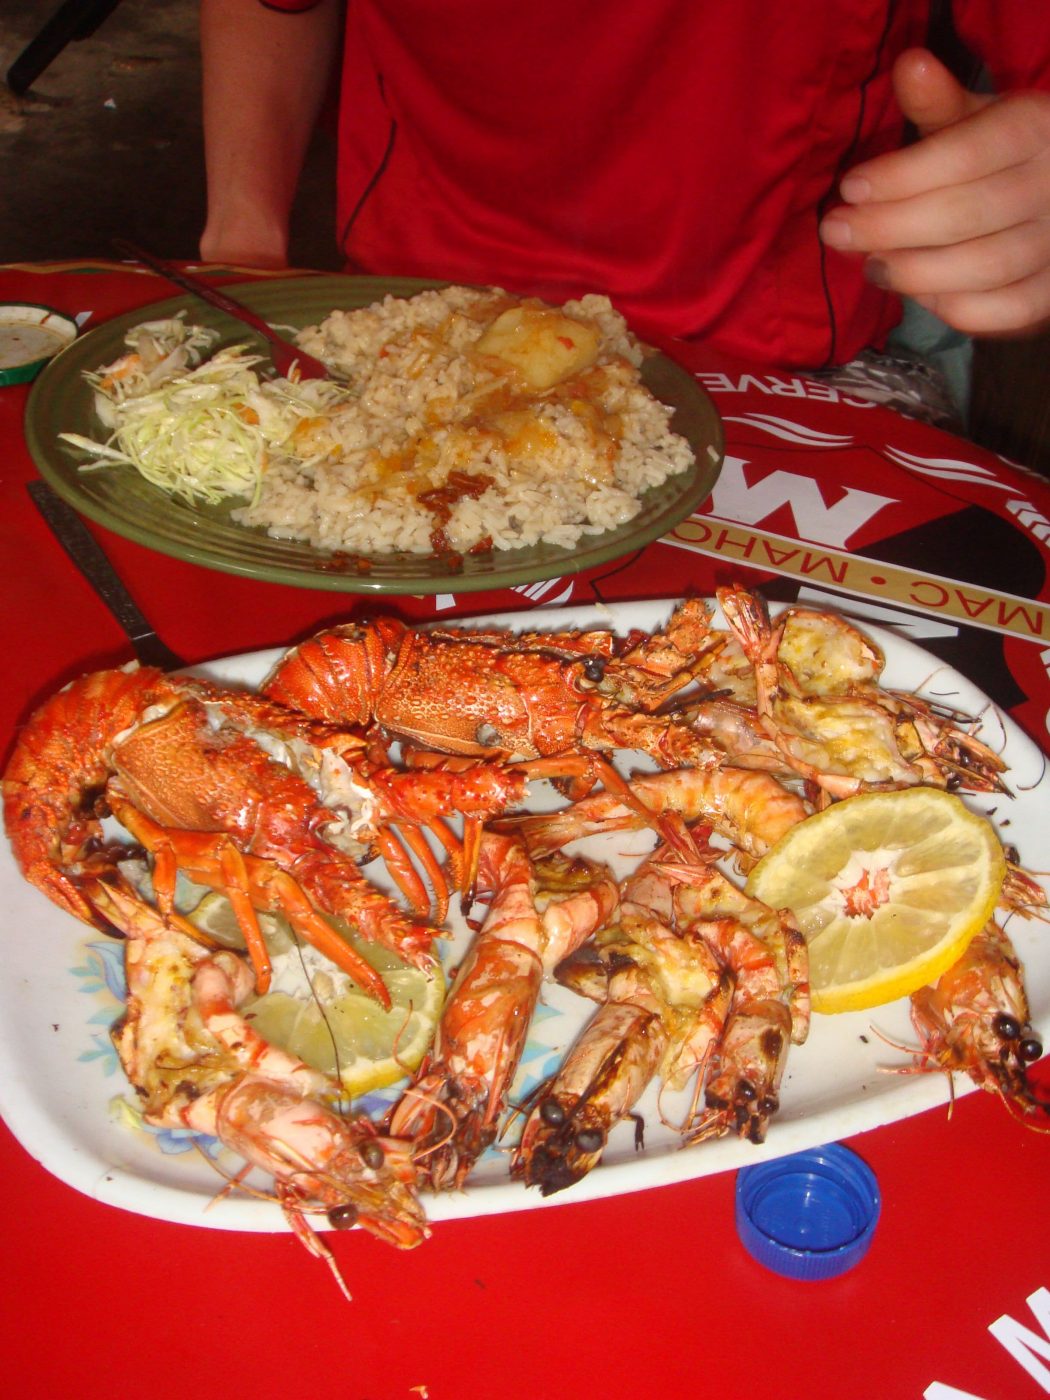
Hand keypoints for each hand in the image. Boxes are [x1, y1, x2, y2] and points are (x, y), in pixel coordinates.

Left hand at [818, 48, 1049, 336]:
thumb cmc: (998, 157)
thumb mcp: (974, 121)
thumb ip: (939, 104)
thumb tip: (909, 66)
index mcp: (1033, 130)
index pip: (967, 154)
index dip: (903, 176)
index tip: (849, 187)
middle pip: (967, 215)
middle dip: (890, 227)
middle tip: (836, 231)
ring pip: (983, 268)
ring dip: (913, 271)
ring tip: (870, 264)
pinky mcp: (1048, 292)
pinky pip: (1001, 311)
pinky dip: (952, 306)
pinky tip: (916, 291)